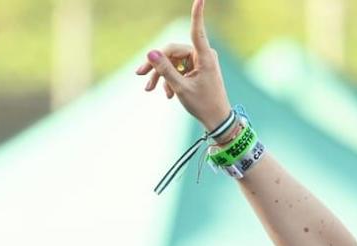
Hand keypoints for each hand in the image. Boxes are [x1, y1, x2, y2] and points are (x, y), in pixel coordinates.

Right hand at [137, 0, 234, 131]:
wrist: (216, 120)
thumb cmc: (203, 104)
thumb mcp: (180, 88)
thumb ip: (164, 70)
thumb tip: (150, 52)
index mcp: (204, 56)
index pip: (197, 30)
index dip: (197, 13)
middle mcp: (203, 55)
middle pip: (173, 52)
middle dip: (156, 64)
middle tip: (139, 75)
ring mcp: (199, 62)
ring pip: (173, 62)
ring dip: (161, 75)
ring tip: (150, 89)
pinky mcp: (196, 70)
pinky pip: (178, 69)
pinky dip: (170, 80)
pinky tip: (167, 94)